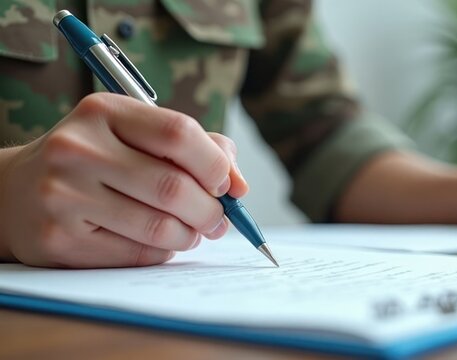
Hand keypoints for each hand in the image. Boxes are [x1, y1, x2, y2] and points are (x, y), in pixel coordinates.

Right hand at [0, 93, 247, 267]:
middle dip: (211, 209)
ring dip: (191, 235)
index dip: (215, 164)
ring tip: (194, 231)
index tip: (226, 182)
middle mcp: (77, 149)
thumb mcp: (134, 134)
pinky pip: (137, 253)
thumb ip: (195, 147)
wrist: (13, 192)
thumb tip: (239, 183)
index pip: (179, 133)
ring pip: (159, 227)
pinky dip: (163, 251)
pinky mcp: (59, 239)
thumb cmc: (94, 160)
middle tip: (219, 218)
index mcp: (102, 112)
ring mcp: (63, 195)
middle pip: (174, 186)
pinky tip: (160, 241)